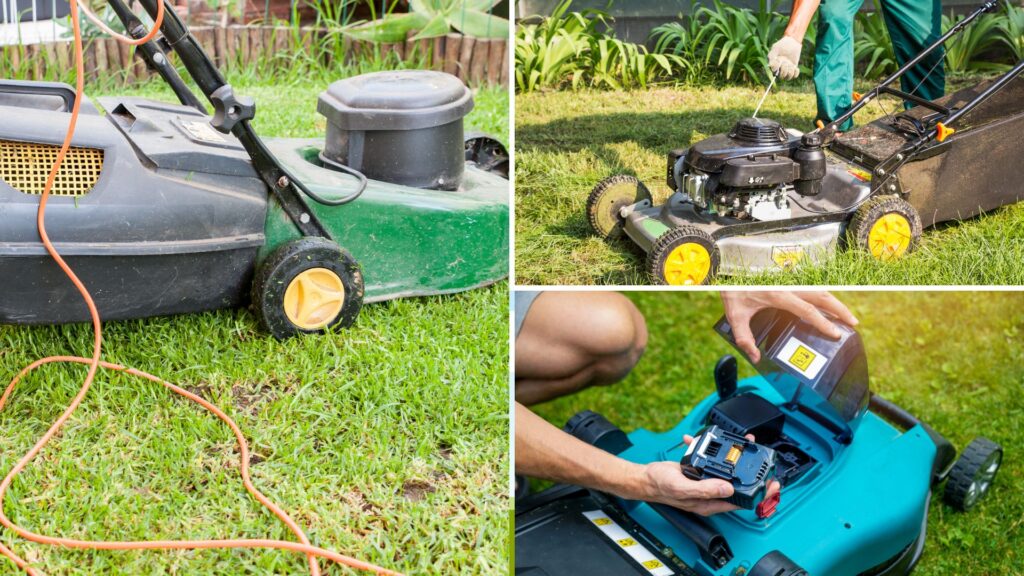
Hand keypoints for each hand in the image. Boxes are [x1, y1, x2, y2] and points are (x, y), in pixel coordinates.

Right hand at [636, 434, 780, 515]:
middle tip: (764, 459)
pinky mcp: (700, 471)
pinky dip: (710, 448)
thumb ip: (706, 489)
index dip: (759, 493)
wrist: (645, 477)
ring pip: (728, 470)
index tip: (771, 484)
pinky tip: (704, 440)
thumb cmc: (660, 486)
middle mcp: (711, 493)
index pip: (742, 501)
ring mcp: (706, 482)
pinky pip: (712, 460)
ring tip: (744, 443)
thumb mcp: (683, 488)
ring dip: (735, 455)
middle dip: (753, 471)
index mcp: (710, 502)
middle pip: (739, 484)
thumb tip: (729, 489)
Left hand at [720, 291, 858, 361]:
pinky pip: (812, 286)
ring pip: (819, 289)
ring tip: (847, 316)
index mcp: (778, 295)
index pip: (808, 310)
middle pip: (822, 297)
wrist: (728, 272)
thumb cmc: (732, 291)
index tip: (836, 333)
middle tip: (853, 323)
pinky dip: (824, 295)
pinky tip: (829, 305)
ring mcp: (789, 281)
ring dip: (835, 302)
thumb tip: (755, 356)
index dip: (823, 322)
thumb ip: (744, 338)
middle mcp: (788, 286)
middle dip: (840, 310)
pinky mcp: (788, 279)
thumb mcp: (734, 316)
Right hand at [768, 35, 801, 79]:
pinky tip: (795, 67)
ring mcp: (786, 69)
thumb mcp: (775, 48)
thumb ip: (772, 56)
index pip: (773, 71)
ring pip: (788, 78)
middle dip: (784, 70)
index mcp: (773, 64)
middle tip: (785, 62)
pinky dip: (796, 73)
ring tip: (791, 65)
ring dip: (790, 72)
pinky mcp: (793, 69)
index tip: (778, 61)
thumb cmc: (782, 44)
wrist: (792, 42)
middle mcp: (779, 68)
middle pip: (781, 76)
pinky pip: (794, 76)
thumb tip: (770, 66)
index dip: (775, 68)